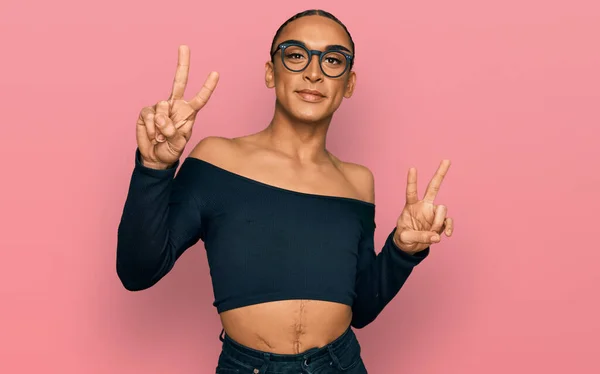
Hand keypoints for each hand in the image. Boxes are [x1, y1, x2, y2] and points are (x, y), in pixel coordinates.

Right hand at [136, 45, 219, 168]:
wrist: (155, 158)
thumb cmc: (171, 150)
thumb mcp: (178, 145)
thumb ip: (173, 132)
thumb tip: (161, 117)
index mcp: (188, 113)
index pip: (200, 98)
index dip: (207, 87)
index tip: (215, 73)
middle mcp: (175, 106)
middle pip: (179, 81)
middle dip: (182, 63)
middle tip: (184, 46)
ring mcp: (160, 107)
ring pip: (162, 107)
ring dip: (162, 126)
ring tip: (162, 137)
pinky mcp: (146, 112)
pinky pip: (149, 115)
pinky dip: (151, 128)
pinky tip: (153, 135)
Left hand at [393, 160, 453, 254]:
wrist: (409, 247)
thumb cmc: (403, 238)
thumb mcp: (405, 238)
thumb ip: (419, 236)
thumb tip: (436, 236)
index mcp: (411, 206)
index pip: (411, 191)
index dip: (412, 181)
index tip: (412, 168)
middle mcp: (424, 206)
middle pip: (433, 187)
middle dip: (440, 174)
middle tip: (446, 160)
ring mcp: (433, 213)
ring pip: (442, 210)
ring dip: (438, 222)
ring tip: (432, 233)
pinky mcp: (440, 222)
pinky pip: (448, 222)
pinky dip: (449, 228)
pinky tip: (446, 234)